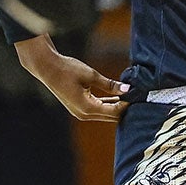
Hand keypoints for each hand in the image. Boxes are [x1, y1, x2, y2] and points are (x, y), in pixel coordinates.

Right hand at [14, 34, 129, 120]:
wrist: (48, 68)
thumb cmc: (68, 69)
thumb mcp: (91, 75)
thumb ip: (110, 84)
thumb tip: (127, 89)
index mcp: (87, 108)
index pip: (114, 111)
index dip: (127, 104)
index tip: (138, 95)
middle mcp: (84, 114)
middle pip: (110, 116)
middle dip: (123, 108)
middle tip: (136, 96)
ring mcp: (80, 113)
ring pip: (104, 114)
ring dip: (116, 106)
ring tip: (129, 96)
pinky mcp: (78, 108)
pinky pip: (97, 110)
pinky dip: (107, 104)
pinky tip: (117, 97)